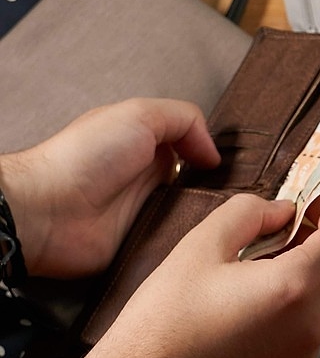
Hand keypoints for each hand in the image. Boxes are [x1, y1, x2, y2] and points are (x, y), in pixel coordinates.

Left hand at [0, 98, 219, 278]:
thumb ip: (184, 119)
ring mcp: (146, 211)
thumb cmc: (80, 159)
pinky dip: (189, 238)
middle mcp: (147, 177)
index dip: (213, 152)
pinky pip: (178, 240)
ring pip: (195, 213)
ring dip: (207, 214)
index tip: (233, 161)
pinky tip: (199, 233)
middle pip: (199, 182)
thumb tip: (212, 150)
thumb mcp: (139, 114)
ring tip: (221, 213)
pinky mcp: (143, 242)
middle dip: (218, 187)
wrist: (47, 211)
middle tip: (234, 190)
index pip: (194, 146)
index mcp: (145, 142)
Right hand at [79, 191, 319, 357]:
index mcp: (296, 288)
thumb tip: (282, 210)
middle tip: (279, 227)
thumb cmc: (163, 320)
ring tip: (257, 264)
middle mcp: (312, 324)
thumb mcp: (200, 246)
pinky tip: (251, 299)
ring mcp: (304, 353)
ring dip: (309, 271)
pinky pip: (310, 325)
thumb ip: (249, 213)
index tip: (310, 199)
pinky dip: (297, 302)